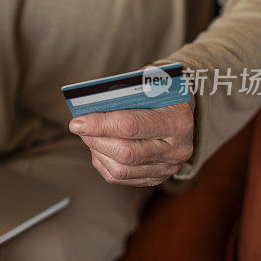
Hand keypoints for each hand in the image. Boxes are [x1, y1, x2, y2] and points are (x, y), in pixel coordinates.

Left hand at [69, 101, 193, 186]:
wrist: (183, 111)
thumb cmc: (160, 92)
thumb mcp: (148, 83)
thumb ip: (124, 92)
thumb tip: (90, 104)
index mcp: (178, 122)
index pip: (131, 126)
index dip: (100, 125)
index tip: (77, 122)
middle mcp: (177, 150)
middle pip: (125, 153)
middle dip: (95, 140)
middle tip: (79, 127)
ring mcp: (168, 167)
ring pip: (121, 169)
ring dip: (97, 151)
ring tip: (88, 136)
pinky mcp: (156, 178)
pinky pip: (121, 178)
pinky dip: (103, 163)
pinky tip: (99, 148)